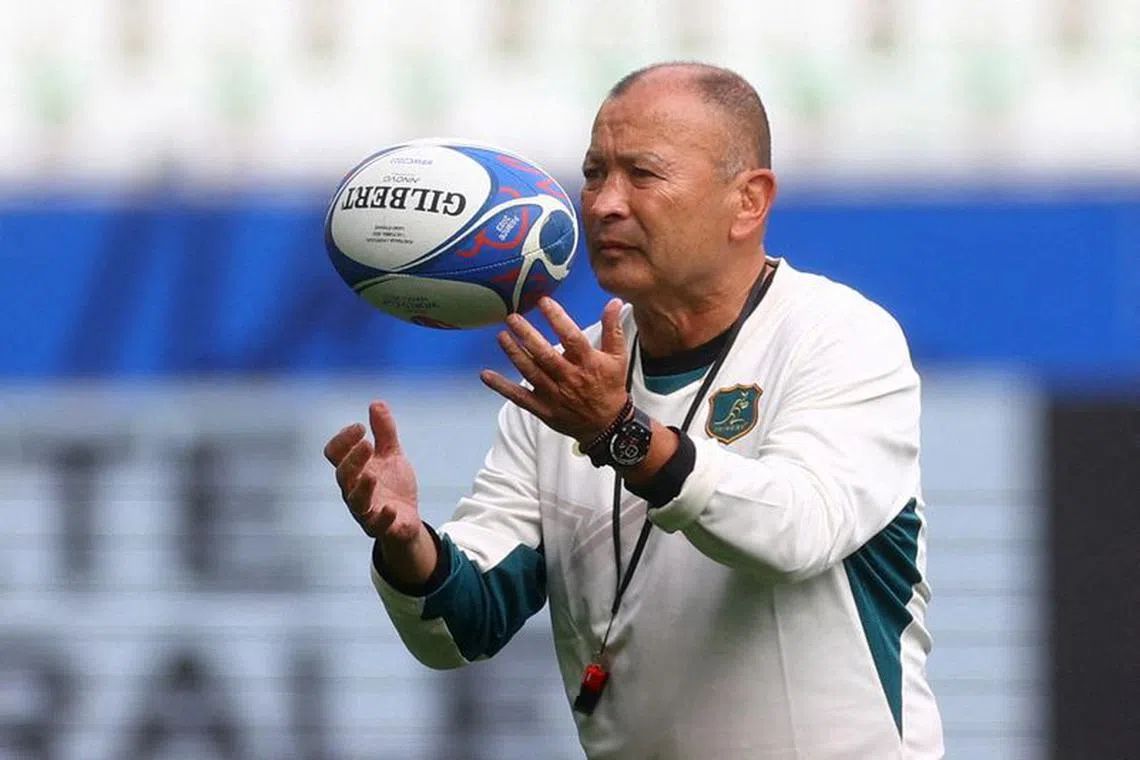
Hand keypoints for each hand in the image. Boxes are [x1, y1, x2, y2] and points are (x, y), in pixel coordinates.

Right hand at [323, 401, 421, 542]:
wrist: (407, 519)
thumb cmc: (393, 485)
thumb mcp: (391, 455)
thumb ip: (384, 432)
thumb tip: (376, 403)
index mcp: (354, 469)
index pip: (335, 453)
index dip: (343, 439)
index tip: (360, 427)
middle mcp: (353, 489)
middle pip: (342, 475)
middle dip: (352, 459)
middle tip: (367, 444)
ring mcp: (366, 510)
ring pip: (354, 501)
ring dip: (361, 488)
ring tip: (371, 475)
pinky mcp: (381, 526)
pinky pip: (376, 524)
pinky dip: (382, 517)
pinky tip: (390, 508)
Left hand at [480, 297, 628, 442]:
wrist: (607, 425)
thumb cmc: (611, 387)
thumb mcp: (618, 357)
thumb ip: (613, 329)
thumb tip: (613, 302)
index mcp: (588, 363)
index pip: (571, 338)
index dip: (557, 319)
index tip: (543, 302)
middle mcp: (569, 378)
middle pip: (545, 354)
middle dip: (527, 335)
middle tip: (512, 318)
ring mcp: (554, 395)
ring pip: (530, 372)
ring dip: (514, 354)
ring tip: (501, 336)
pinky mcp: (543, 408)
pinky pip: (519, 397)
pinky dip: (501, 387)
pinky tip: (486, 374)